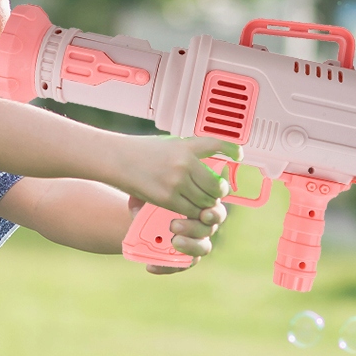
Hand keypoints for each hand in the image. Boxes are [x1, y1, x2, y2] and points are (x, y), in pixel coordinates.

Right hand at [114, 136, 240, 217]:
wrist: (116, 159)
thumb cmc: (139, 150)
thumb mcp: (166, 144)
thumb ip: (185, 152)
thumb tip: (204, 163)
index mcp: (185, 146)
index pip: (216, 144)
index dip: (231, 149)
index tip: (239, 154)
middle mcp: (185, 162)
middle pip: (215, 184)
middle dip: (217, 191)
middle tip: (215, 192)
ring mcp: (177, 181)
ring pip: (205, 199)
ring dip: (206, 203)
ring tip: (202, 202)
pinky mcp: (167, 198)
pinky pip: (190, 210)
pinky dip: (193, 212)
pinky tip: (189, 209)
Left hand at [128, 195, 228, 273]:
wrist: (143, 220)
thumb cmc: (150, 201)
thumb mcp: (147, 195)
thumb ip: (150, 194)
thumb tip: (144, 195)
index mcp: (201, 206)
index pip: (216, 210)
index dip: (214, 213)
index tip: (204, 214)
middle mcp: (203, 225)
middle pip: (209, 229)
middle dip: (194, 227)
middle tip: (174, 225)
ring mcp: (196, 243)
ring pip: (203, 248)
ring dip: (189, 246)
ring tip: (173, 243)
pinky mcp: (185, 260)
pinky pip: (181, 265)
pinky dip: (166, 267)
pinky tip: (151, 266)